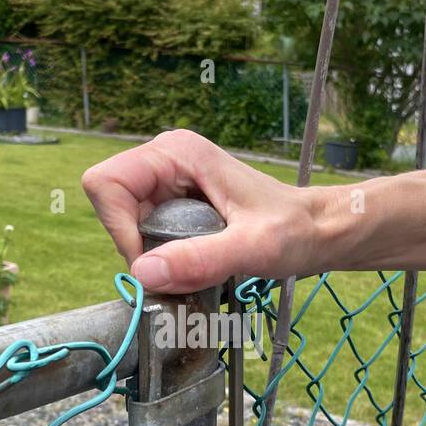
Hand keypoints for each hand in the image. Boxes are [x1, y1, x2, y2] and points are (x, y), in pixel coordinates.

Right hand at [81, 129, 330, 292]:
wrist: (319, 230)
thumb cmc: (295, 230)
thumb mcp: (252, 248)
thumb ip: (200, 259)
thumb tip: (142, 273)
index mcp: (178, 152)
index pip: (106, 184)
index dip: (118, 228)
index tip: (153, 262)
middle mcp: (166, 160)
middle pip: (112, 207)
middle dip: (135, 245)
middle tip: (179, 268)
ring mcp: (168, 182)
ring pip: (126, 225)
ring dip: (151, 256)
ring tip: (194, 266)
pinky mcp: (174, 204)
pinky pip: (144, 234)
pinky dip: (162, 257)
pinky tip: (196, 262)